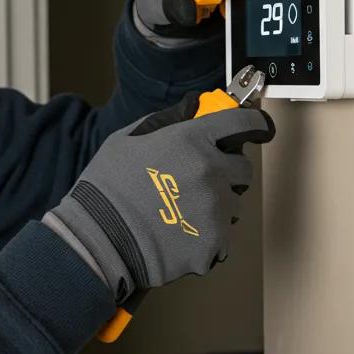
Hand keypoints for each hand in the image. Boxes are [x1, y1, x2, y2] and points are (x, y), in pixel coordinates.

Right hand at [43, 93, 274, 302]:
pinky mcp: (214, 242)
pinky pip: (221, 237)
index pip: (242, 124)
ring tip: (179, 214)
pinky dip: (204, 237)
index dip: (252, 125)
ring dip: (215, 207)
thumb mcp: (126, 140)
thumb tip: (190, 111)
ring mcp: (215, 209)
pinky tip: (176, 235)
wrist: (98, 238)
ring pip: (232, 205)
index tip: (254, 129)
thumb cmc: (106, 189)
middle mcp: (211, 172)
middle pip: (243, 169)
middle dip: (226, 172)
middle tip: (196, 182)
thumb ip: (164, 122)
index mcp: (191, 141)